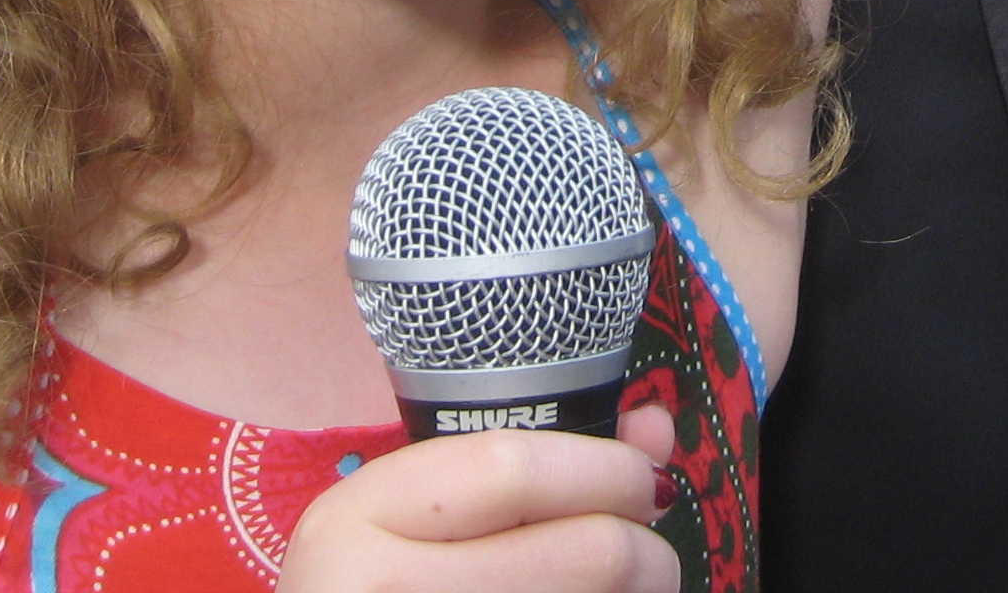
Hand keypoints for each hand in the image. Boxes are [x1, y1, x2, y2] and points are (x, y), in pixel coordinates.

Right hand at [278, 409, 677, 591]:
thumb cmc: (376, 592)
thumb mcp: (414, 521)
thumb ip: (529, 467)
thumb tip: (652, 431)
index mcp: (354, 520)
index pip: (514, 469)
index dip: (604, 468)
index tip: (639, 480)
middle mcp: (378, 591)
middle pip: (587, 553)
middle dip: (645, 552)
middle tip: (649, 559)